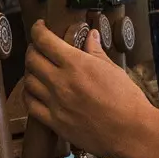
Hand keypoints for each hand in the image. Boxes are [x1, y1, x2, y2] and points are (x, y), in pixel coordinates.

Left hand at [21, 21, 155, 157]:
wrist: (130, 130)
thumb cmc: (126, 99)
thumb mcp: (112, 68)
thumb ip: (95, 51)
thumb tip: (91, 35)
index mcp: (76, 64)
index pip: (45, 41)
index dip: (38, 30)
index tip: (39, 27)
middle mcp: (61, 82)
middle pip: (32, 59)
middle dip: (32, 49)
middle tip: (38, 48)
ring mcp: (55, 103)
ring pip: (28, 81)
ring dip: (30, 72)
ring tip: (37, 69)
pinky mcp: (55, 122)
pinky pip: (31, 105)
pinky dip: (29, 95)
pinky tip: (34, 92)